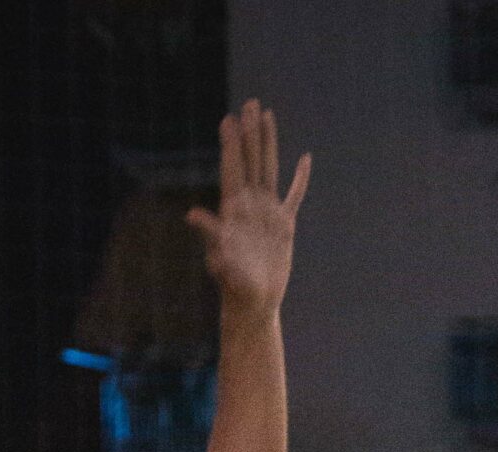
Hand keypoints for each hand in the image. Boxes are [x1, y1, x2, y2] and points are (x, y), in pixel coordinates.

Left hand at [187, 99, 309, 315]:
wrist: (253, 303)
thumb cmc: (233, 284)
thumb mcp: (221, 257)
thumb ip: (210, 233)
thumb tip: (193, 215)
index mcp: (234, 209)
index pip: (233, 169)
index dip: (231, 144)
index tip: (229, 118)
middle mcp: (249, 205)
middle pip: (251, 160)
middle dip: (250, 132)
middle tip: (250, 103)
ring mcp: (267, 212)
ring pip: (269, 168)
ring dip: (268, 142)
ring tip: (267, 115)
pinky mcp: (283, 225)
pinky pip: (294, 196)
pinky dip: (300, 178)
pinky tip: (304, 159)